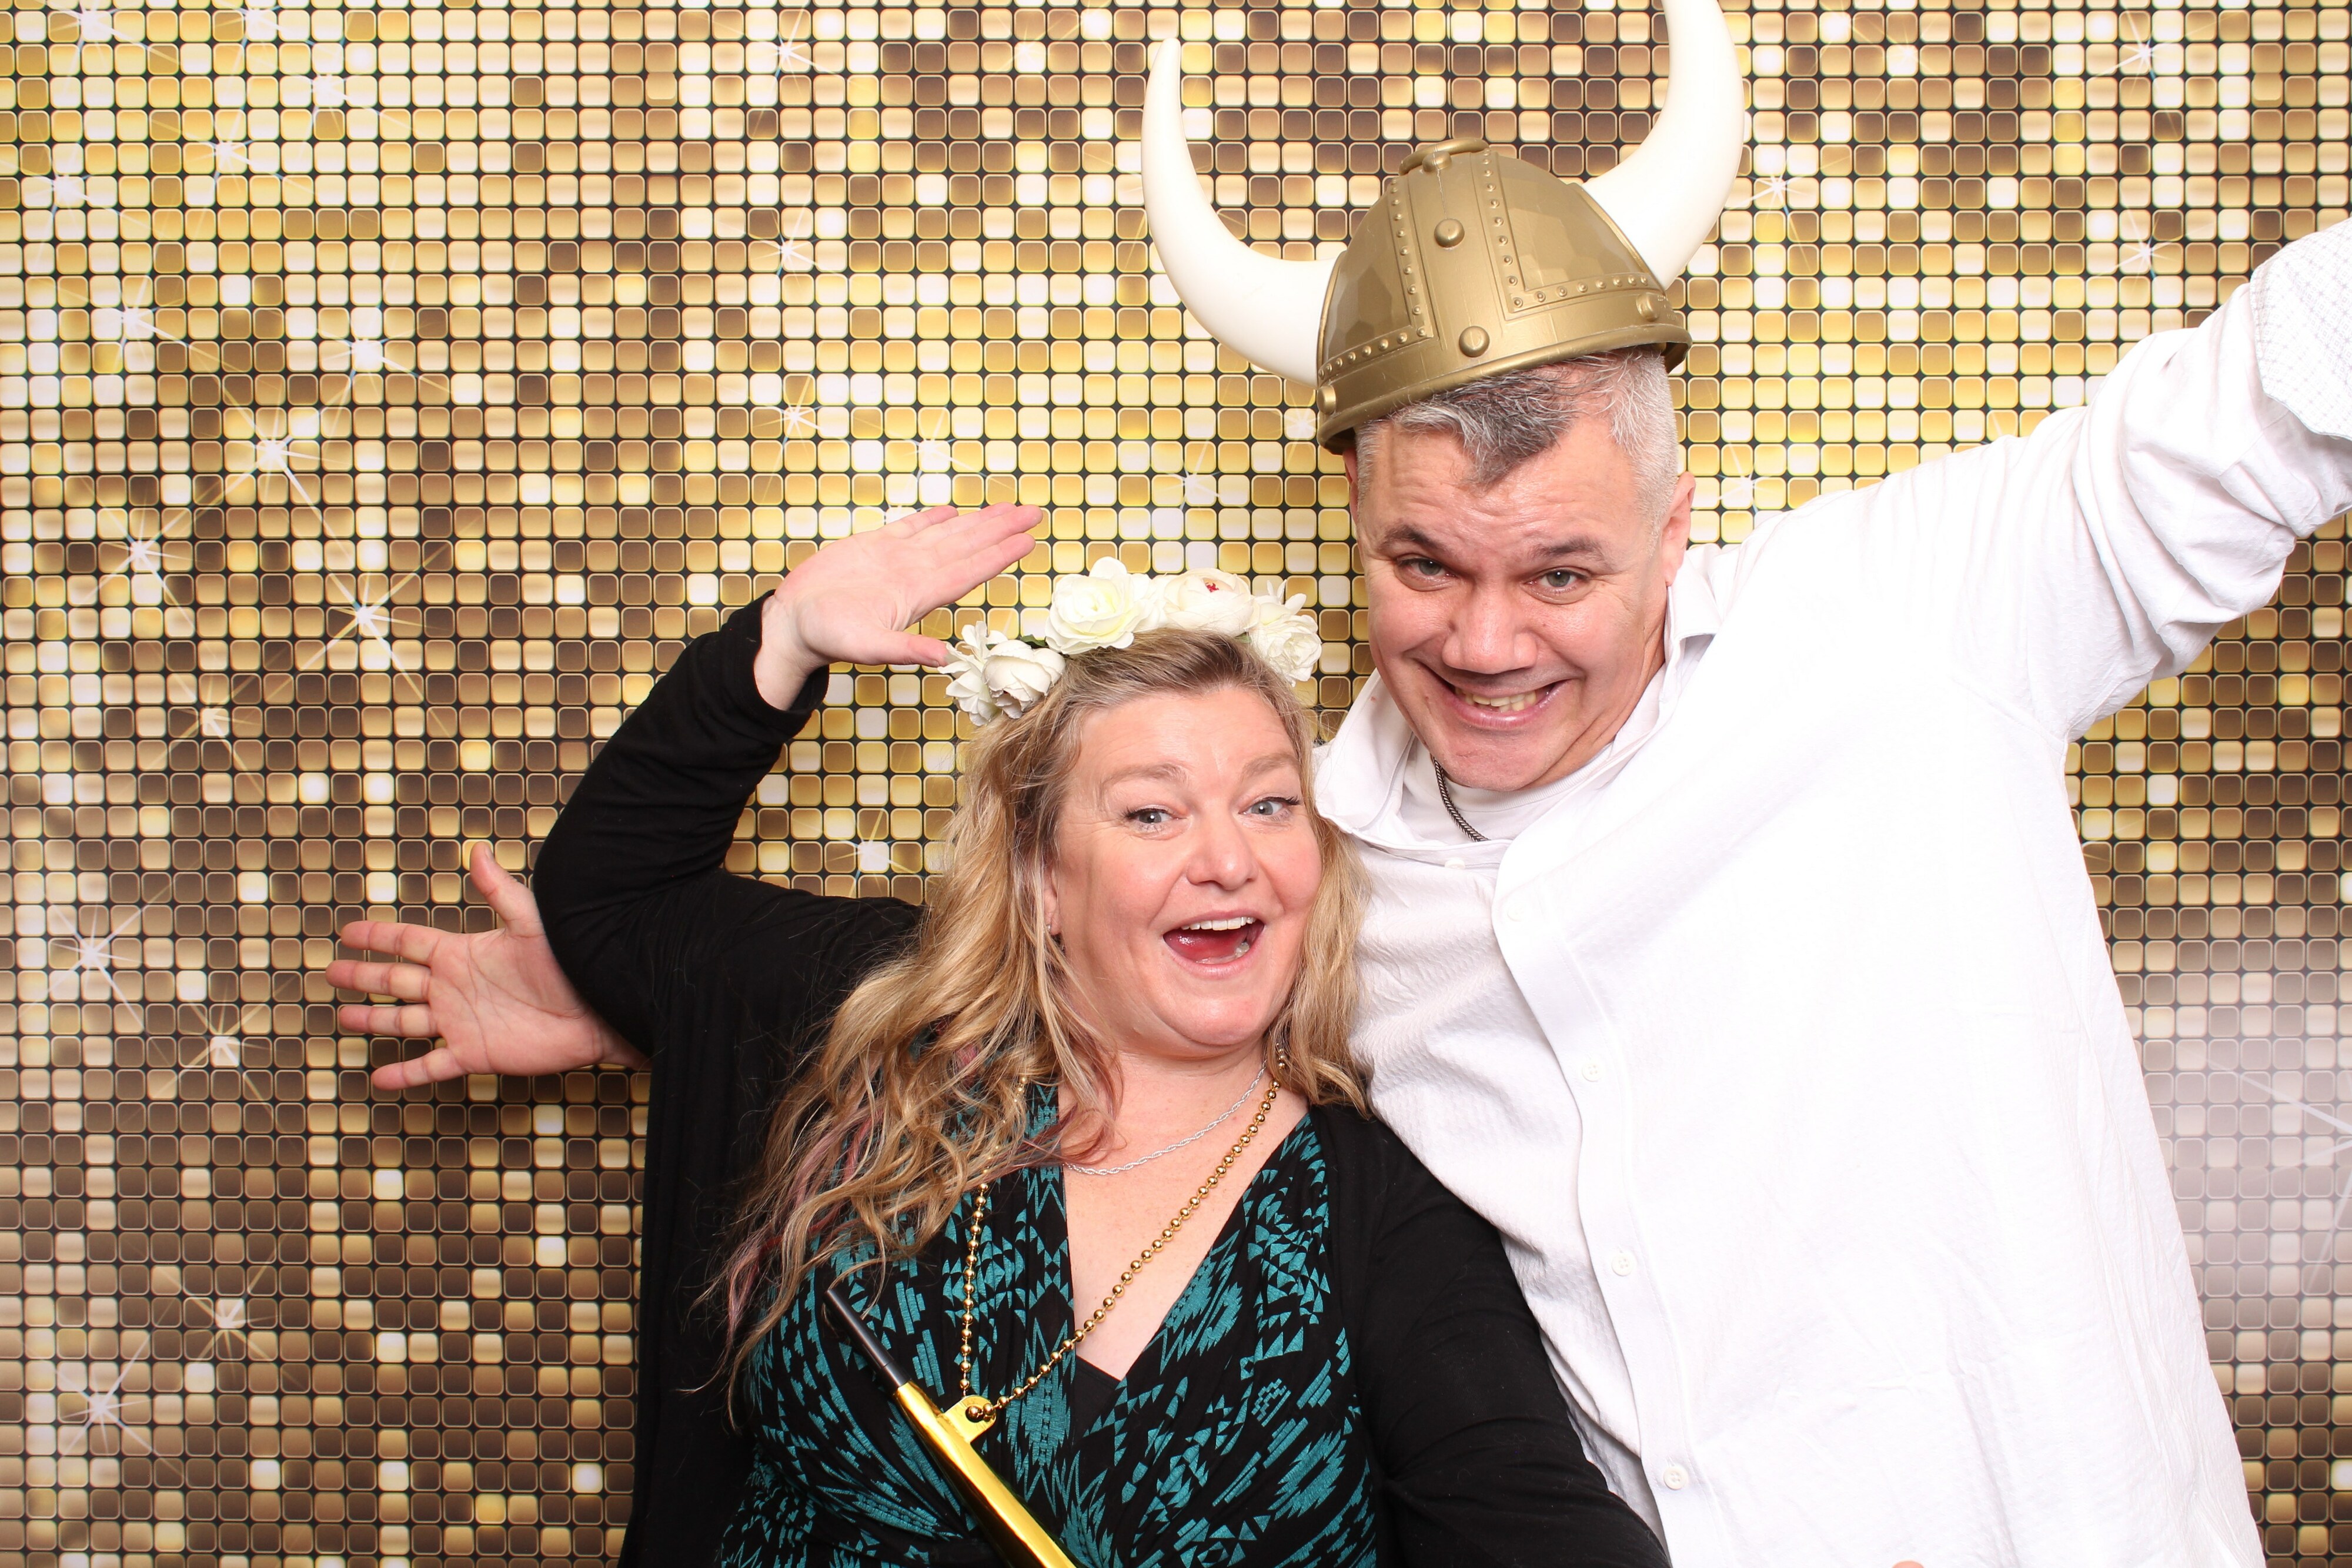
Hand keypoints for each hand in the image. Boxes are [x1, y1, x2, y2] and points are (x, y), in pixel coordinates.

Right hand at [325, 843, 648, 1090]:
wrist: (597, 1008)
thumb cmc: (570, 962)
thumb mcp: (529, 922)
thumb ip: (499, 890)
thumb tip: (477, 850)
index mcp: (463, 954)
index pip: (409, 942)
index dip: (378, 937)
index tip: (347, 932)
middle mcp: (456, 987)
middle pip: (398, 981)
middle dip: (365, 976)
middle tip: (332, 973)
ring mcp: (462, 1021)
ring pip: (406, 1021)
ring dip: (375, 1020)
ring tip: (345, 1018)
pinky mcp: (474, 1052)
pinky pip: (431, 1066)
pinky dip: (405, 1073)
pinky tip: (380, 1077)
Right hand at [753, 501, 1042, 706]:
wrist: (795, 622)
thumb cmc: (827, 636)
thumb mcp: (868, 646)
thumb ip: (906, 648)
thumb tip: (945, 658)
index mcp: (919, 592)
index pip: (970, 569)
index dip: (1000, 554)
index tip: (1028, 539)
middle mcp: (915, 573)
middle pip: (968, 547)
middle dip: (1000, 529)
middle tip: (1033, 512)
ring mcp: (897, 559)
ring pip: (947, 535)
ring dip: (977, 522)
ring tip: (1006, 509)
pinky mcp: (874, 547)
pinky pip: (911, 528)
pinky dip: (933, 519)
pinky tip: (952, 512)